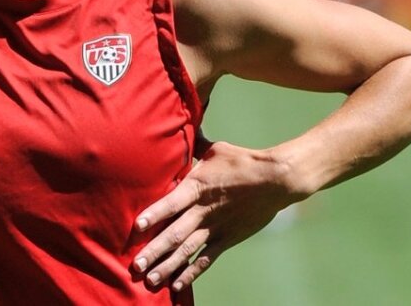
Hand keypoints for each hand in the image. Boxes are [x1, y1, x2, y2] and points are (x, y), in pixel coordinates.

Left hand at [132, 140, 296, 291]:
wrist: (276, 179)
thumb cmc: (243, 160)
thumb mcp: (216, 149)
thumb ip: (195, 145)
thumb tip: (183, 126)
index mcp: (197, 186)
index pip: (171, 202)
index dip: (154, 214)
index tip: (136, 227)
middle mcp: (203, 210)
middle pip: (175, 234)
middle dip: (154, 250)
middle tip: (135, 266)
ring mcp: (215, 227)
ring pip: (187, 251)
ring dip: (167, 266)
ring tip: (149, 280)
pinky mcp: (227, 238)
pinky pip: (206, 259)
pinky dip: (191, 273)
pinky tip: (176, 285)